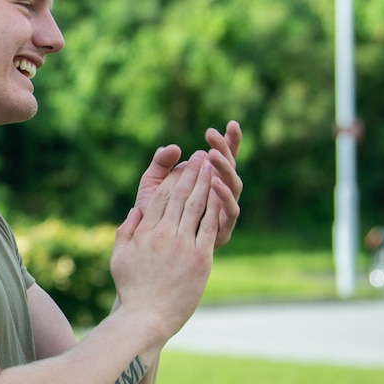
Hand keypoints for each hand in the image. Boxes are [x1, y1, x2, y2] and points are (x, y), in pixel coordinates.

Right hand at [112, 155, 218, 338]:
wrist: (146, 316)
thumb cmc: (132, 290)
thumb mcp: (119, 258)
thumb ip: (126, 232)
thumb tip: (135, 211)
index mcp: (144, 233)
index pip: (160, 198)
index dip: (172, 178)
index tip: (180, 165)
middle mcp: (164, 234)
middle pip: (181, 196)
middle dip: (193, 173)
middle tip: (202, 156)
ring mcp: (183, 244)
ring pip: (198, 206)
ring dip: (207, 183)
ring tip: (214, 166)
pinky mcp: (200, 257)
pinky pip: (211, 225)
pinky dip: (217, 207)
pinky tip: (222, 193)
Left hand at [134, 121, 241, 248]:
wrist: (149, 259)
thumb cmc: (151, 221)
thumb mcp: (152, 188)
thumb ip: (159, 166)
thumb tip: (171, 147)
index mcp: (206, 185)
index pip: (222, 159)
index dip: (228, 142)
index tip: (229, 124)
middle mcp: (219, 197)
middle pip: (230, 169)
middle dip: (225, 150)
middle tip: (214, 135)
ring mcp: (223, 213)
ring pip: (234, 187)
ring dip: (225, 169)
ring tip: (212, 155)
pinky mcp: (222, 231)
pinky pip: (229, 212)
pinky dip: (222, 196)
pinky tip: (213, 182)